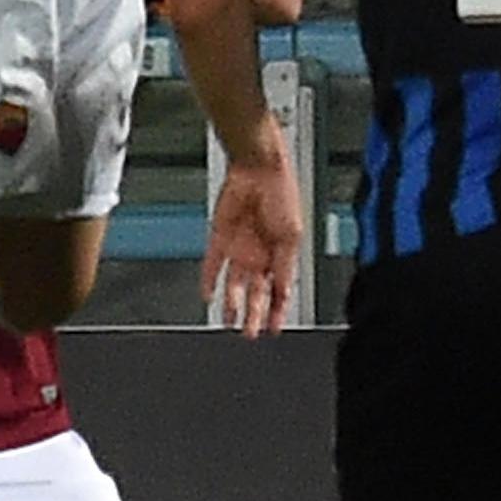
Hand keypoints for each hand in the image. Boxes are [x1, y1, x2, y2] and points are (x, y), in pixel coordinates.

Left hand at [202, 149, 301, 339]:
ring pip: (234, 283)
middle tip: (249, 333)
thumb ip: (285, 265)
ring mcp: (239, 246)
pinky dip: (209, 279)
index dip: (277, 311)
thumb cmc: (281, 192)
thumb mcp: (292, 235)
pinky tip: (207, 295)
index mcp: (280, 254)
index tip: (274, 329)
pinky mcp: (220, 236)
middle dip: (253, 315)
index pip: (278, 291)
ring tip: (229, 321)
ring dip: (232, 303)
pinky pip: (212, 262)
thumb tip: (285, 291)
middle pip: (255, 293)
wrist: (258, 167)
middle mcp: (258, 254)